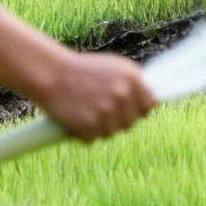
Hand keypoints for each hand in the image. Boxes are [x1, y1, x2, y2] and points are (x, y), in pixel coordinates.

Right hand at [36, 51, 157, 140]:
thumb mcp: (115, 67)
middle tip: (104, 108)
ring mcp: (106, 111)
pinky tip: (79, 116)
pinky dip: (87, 132)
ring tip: (89, 110)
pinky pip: (95, 138)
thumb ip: (134, 83)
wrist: (53, 75)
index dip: (140, 108)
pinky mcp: (89, 126)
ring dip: (103, 126)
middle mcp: (122, 95)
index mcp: (132, 78)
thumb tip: (152, 101)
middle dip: (120, 118)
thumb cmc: (85, 70)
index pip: (150, 104)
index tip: (131, 108)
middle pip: (132, 121)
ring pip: (114, 132)